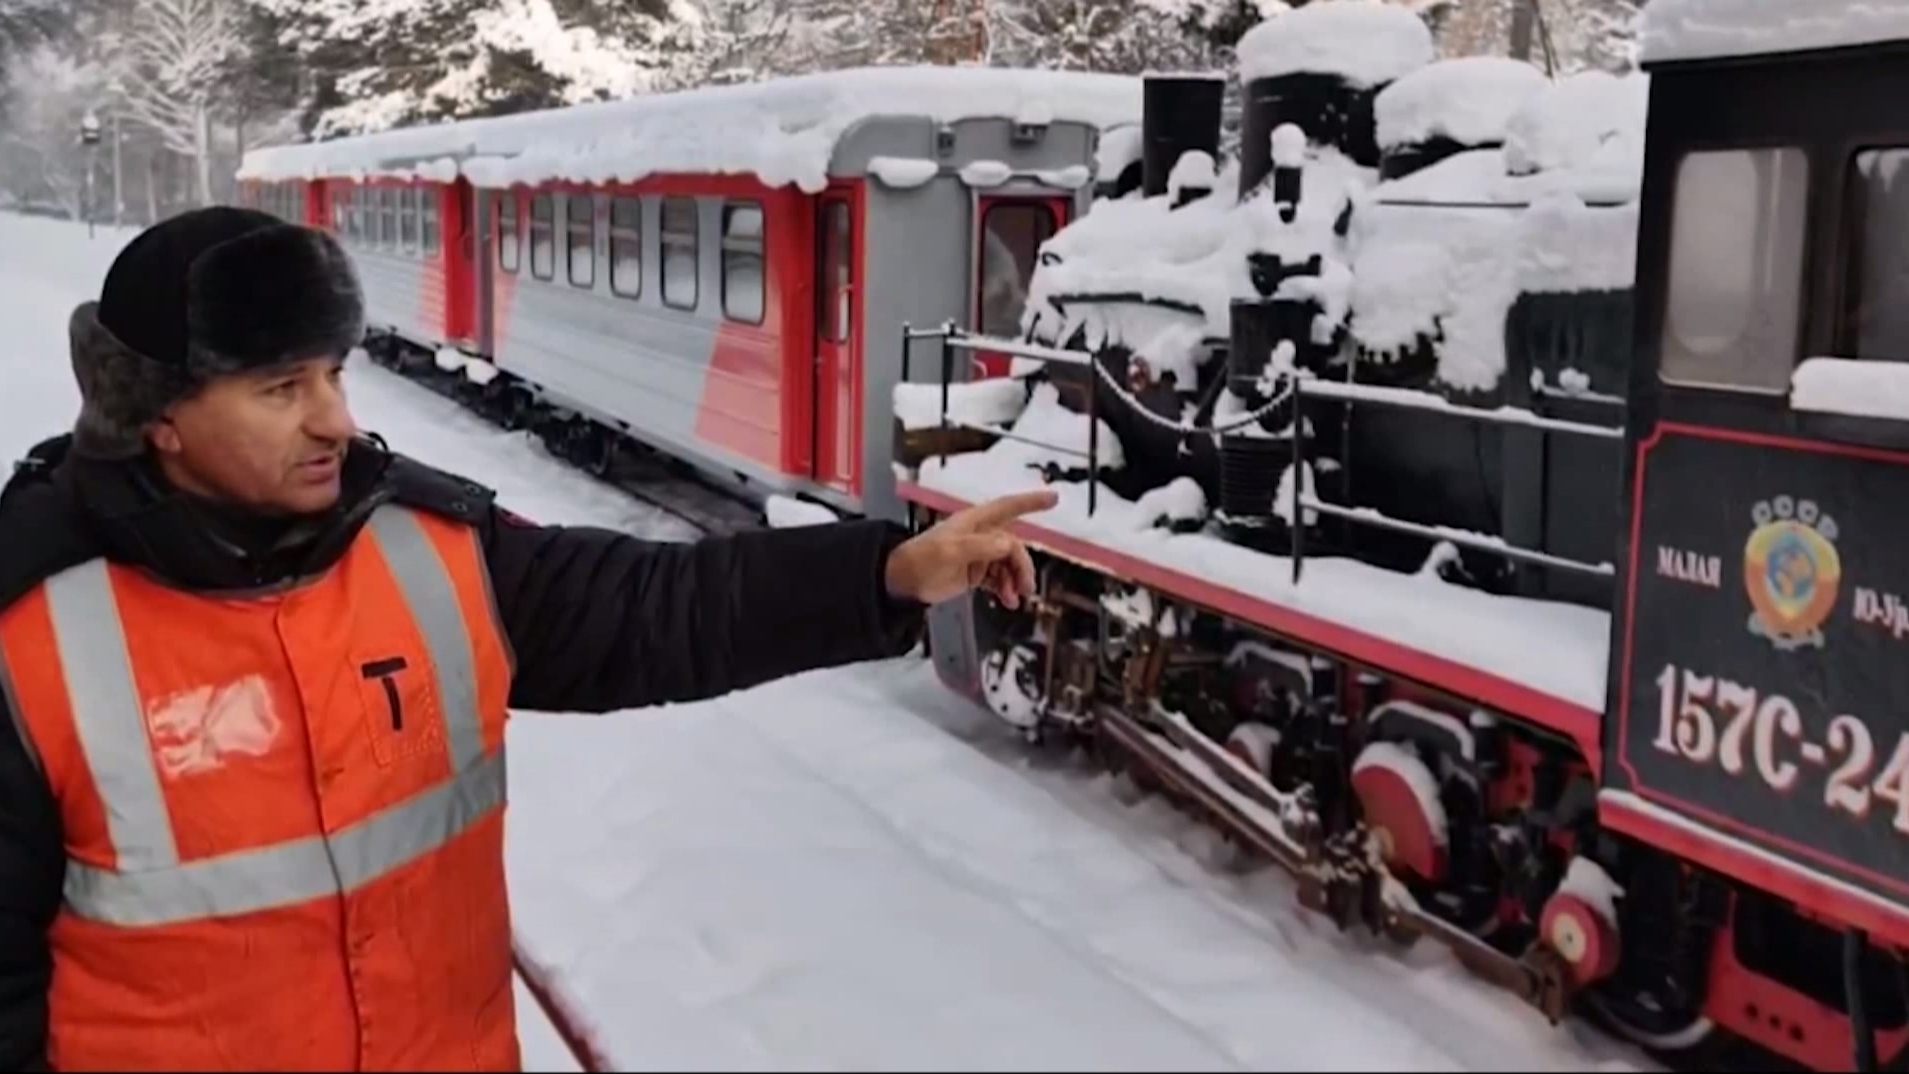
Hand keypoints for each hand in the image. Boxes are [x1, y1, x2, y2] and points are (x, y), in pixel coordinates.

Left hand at [884, 488, 1059, 608]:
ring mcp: (978, 554)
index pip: (1008, 507)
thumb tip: (1007, 544)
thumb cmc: (921, 560)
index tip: (1053, 498)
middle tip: (1025, 587)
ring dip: (1015, 580)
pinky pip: (999, 578)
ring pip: (1008, 564)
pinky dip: (1006, 588)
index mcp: (974, 523)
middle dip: (1022, 565)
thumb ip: (979, 547)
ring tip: (1014, 598)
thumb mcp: (949, 552)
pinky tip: (1008, 601)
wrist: (902, 582)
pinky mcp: (975, 572)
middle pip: (1013, 546)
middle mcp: (980, 535)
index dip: (1031, 501)